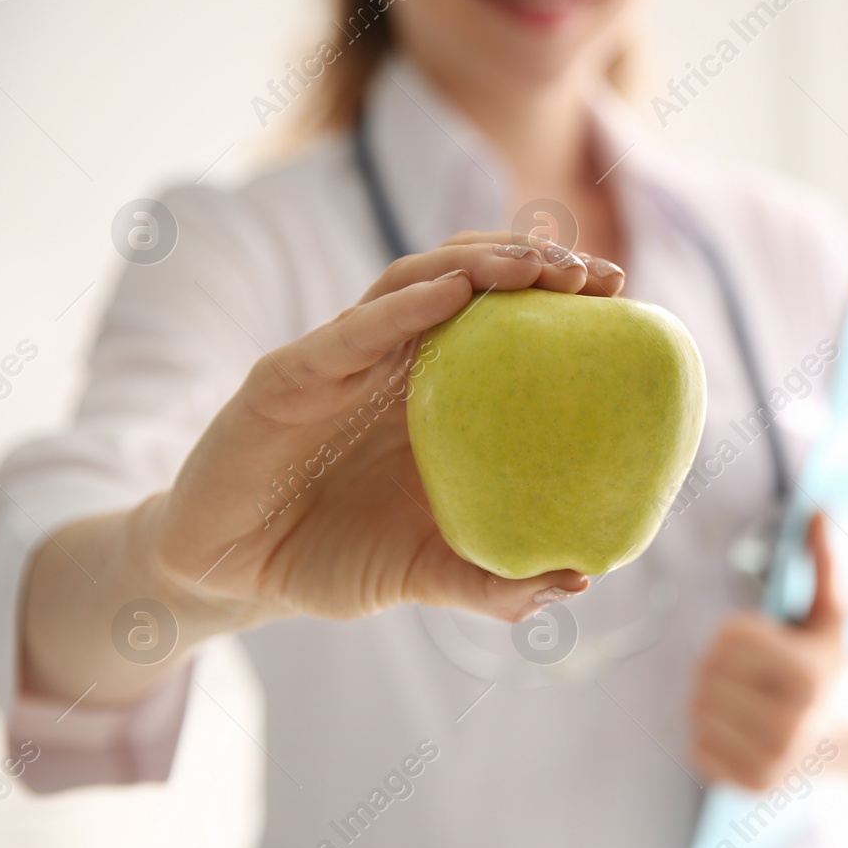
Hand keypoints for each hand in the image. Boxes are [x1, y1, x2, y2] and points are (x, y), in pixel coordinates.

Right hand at [151, 231, 625, 625]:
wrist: (227, 577)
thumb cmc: (330, 561)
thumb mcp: (424, 575)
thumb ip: (493, 582)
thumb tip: (580, 582)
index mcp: (431, 395)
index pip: (500, 323)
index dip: (556, 299)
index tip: (619, 295)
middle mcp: (390, 362)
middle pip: (465, 284)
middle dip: (532, 265)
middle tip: (598, 275)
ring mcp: (337, 360)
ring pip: (410, 285)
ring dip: (477, 266)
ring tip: (538, 266)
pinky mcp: (285, 378)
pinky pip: (347, 334)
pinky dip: (400, 310)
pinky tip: (452, 295)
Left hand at [689, 513, 847, 789]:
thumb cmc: (833, 660)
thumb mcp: (832, 612)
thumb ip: (823, 561)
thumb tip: (820, 508)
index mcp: (808, 675)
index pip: (727, 638)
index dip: (738, 632)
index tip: (764, 641)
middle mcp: (792, 723)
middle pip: (707, 672)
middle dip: (722, 664)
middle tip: (753, 673)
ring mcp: (773, 761)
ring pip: (696, 710)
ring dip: (712, 698)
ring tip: (747, 699)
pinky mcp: (754, 787)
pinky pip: (697, 749)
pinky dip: (710, 735)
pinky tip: (743, 731)